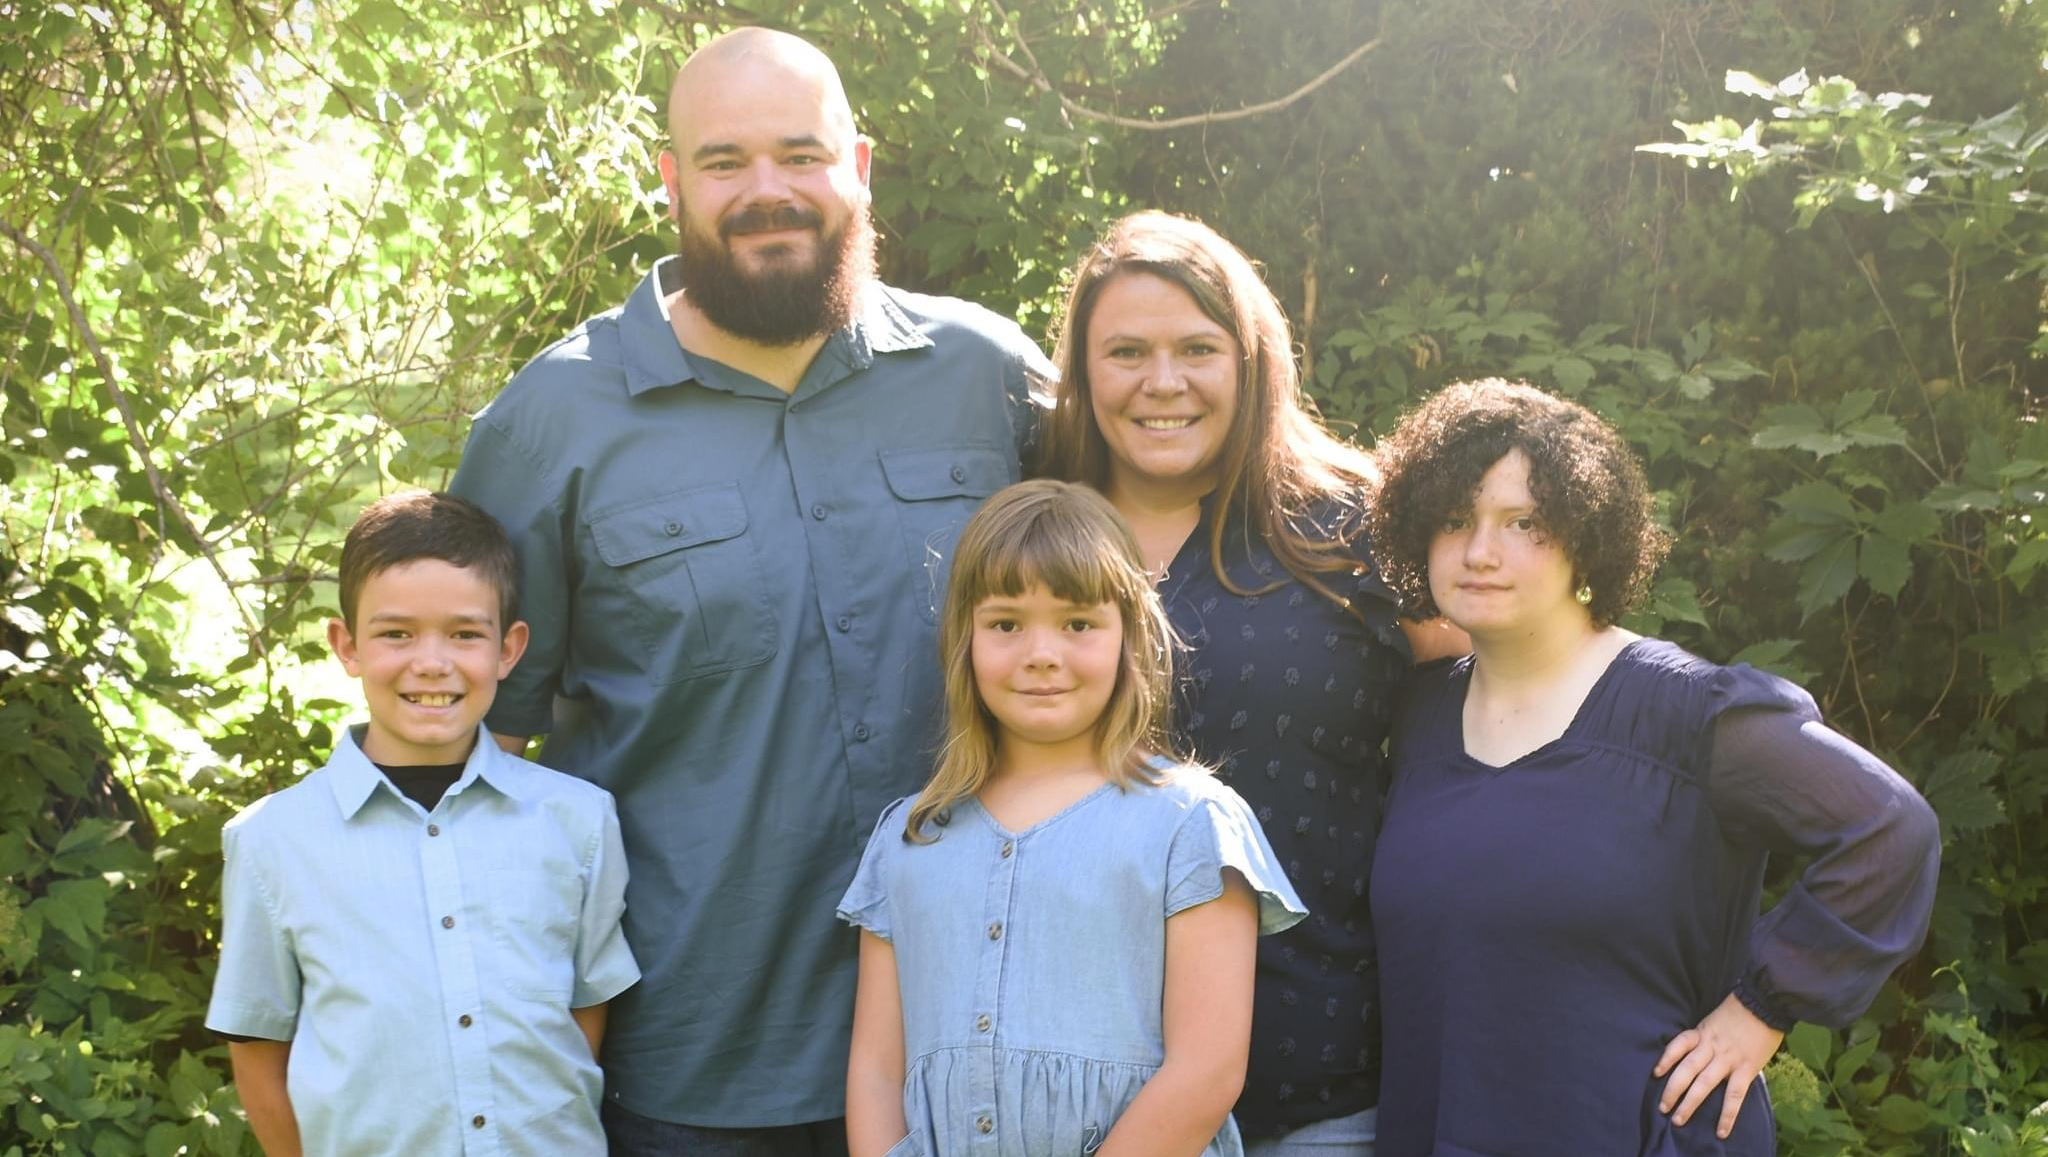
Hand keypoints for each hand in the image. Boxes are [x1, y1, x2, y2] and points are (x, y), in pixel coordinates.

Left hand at [1652, 993, 1785, 1138]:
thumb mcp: (1718, 1018)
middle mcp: (1711, 1046)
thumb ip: (1709, 1035)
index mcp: (1703, 1032)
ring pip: (1703, 1084)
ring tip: (1678, 1120)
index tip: (1656, 1072)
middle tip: (1662, 1107)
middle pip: (1686, 1070)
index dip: (1665, 1059)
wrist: (1766, 1002)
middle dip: (1672, 1090)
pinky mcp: (1746, 1069)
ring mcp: (1727, 1059)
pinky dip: (1727, 1115)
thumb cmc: (1744, 1010)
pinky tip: (1721, 1130)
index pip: (1678, 1045)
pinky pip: (1734, 1095)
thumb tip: (1704, 1050)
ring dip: (1689, 1103)